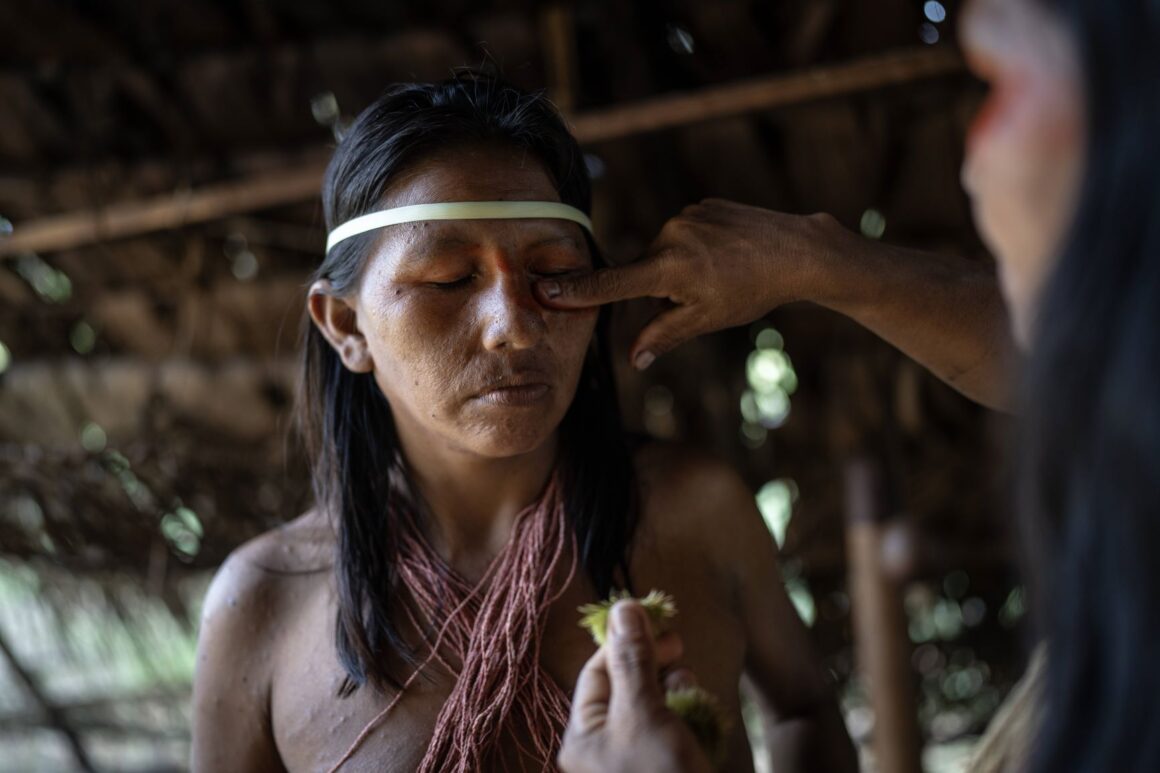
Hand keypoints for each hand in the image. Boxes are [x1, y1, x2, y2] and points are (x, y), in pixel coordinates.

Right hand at [535, 199, 851, 369]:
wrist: (797, 250)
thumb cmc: (751, 290)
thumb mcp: (705, 321)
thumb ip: (663, 337)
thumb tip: (634, 361)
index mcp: (668, 268)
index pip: (611, 284)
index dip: (577, 290)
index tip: (545, 289)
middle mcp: (670, 235)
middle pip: (644, 272)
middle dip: (659, 290)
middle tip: (700, 299)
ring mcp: (686, 216)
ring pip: (665, 253)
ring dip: (679, 269)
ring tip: (719, 275)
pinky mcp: (701, 205)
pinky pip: (684, 233)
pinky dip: (696, 248)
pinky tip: (726, 255)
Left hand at [558, 601, 712, 772]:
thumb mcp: (644, 712)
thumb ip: (633, 659)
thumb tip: (622, 606)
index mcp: (583, 738)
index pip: (597, 672)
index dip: (626, 643)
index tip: (659, 625)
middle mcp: (603, 751)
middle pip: (624, 688)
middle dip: (652, 665)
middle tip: (679, 646)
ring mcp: (636, 763)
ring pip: (652, 707)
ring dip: (672, 688)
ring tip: (688, 684)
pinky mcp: (666, 769)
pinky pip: (672, 731)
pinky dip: (686, 715)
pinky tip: (699, 713)